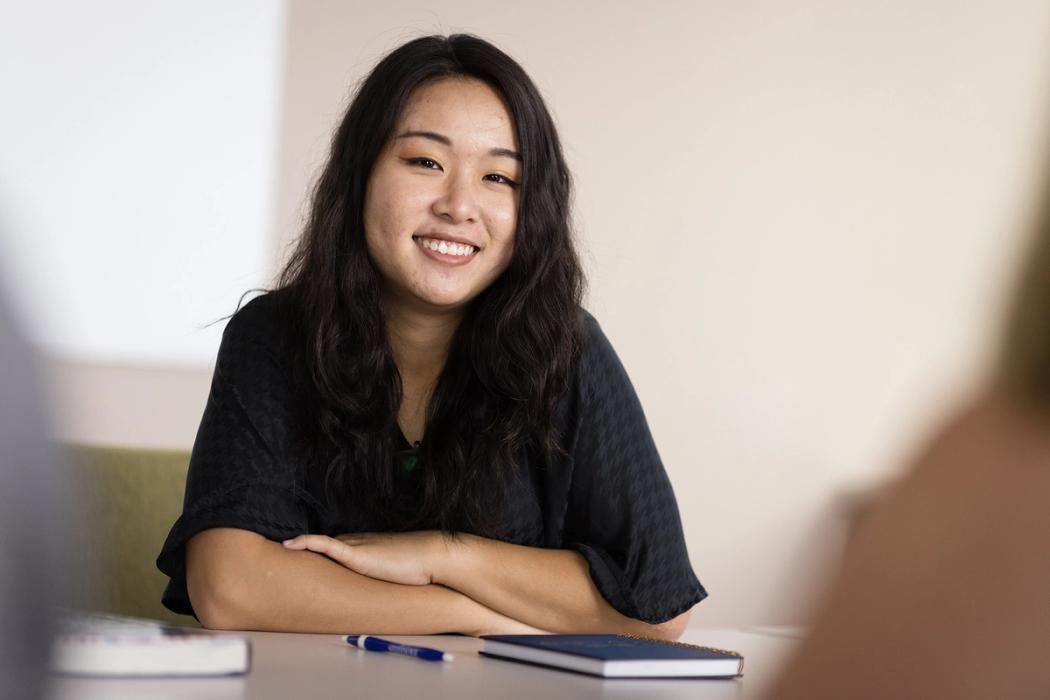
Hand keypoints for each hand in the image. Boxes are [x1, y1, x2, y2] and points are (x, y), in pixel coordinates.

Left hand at [282, 531, 446, 585]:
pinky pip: (324, 544)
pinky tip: (289, 544)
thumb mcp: (397, 572)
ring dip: (300, 545)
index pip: (336, 546)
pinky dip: (306, 542)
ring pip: (319, 544)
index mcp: (366, 546)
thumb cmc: (420, 566)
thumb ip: (385, 577)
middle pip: (324, 544)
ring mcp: (355, 546)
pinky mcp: (355, 553)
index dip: (317, 549)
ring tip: (278, 549)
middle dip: (304, 547)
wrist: (432, 556)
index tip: (299, 554)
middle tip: (281, 554)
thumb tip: (382, 593)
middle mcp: (357, 542)